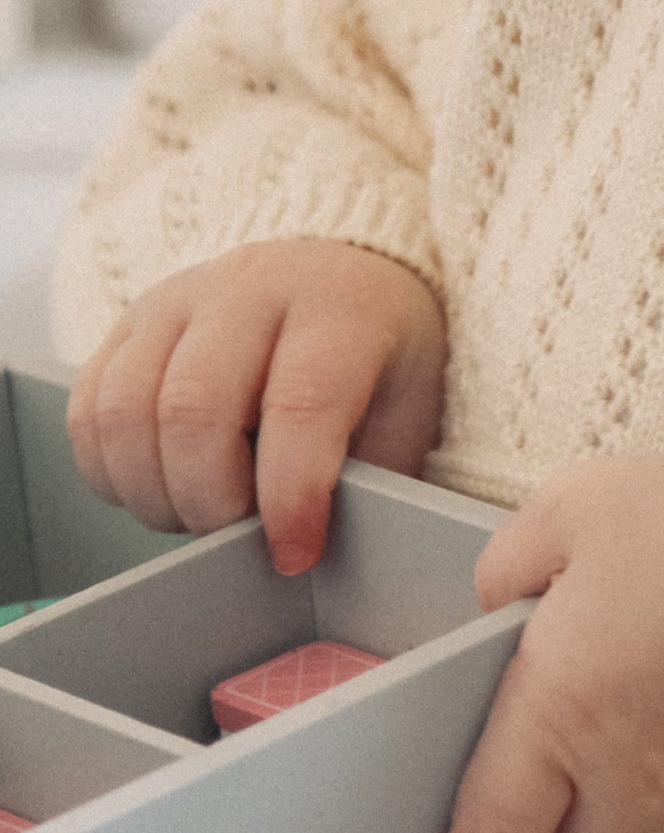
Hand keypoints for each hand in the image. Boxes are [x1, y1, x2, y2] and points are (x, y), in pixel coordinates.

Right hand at [67, 242, 446, 575]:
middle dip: (210, 503)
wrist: (336, 278)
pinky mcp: (124, 325)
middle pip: (193, 411)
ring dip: (155, 494)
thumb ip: (369, 479)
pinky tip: (160, 489)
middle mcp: (248, 290)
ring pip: (124, 414)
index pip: (300, 404)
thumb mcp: (405, 414)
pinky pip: (87, 413)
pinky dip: (113, 474)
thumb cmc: (377, 362)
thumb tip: (318, 551)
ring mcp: (174, 301)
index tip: (293, 554)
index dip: (290, 494)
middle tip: (242, 534)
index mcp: (337, 308)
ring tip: (202, 513)